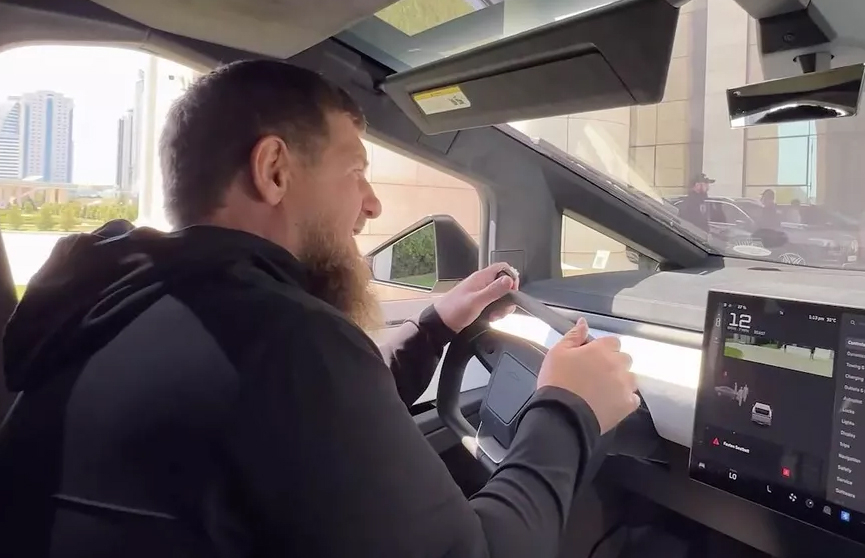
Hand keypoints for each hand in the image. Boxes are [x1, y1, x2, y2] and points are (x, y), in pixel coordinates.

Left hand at [433, 263, 519, 332]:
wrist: (441, 323)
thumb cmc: (454, 311)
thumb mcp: (476, 301)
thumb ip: (494, 290)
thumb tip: (509, 280)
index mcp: (481, 277)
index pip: (503, 268)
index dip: (511, 278)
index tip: (512, 292)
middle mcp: (482, 283)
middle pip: (504, 283)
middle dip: (508, 297)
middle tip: (503, 309)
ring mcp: (480, 293)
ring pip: (500, 295)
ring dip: (502, 306)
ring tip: (494, 316)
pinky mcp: (479, 302)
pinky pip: (493, 304)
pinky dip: (495, 311)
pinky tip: (490, 318)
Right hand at [537, 318, 638, 433]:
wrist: (562, 415)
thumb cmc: (557, 381)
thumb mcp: (557, 353)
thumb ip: (573, 336)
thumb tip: (584, 322)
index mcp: (601, 350)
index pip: (612, 342)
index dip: (603, 349)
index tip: (592, 358)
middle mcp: (617, 364)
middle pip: (624, 359)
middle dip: (614, 364)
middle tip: (596, 375)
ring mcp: (624, 385)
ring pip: (630, 378)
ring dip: (621, 381)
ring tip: (604, 391)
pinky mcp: (627, 405)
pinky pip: (633, 398)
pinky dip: (625, 399)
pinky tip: (611, 403)